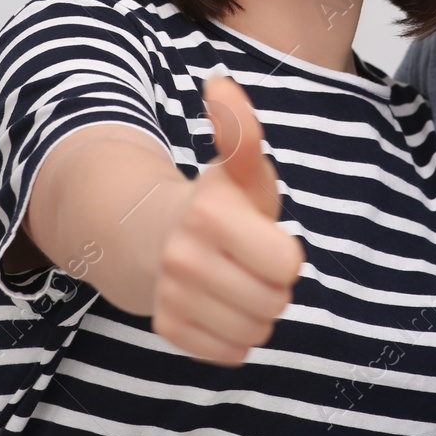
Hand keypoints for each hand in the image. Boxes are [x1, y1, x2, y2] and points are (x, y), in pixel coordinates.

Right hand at [151, 75, 304, 364]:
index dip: (285, 254)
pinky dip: (232, 336)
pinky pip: (228, 353)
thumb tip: (220, 82)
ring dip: (255, 313)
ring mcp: (171, 296)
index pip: (287, 264)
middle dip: (272, 285)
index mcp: (209, 213)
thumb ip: (241, 132)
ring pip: (253, 333)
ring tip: (236, 284)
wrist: (148, 236)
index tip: (265, 238)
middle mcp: (183, 257)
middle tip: (250, 263)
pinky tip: (218, 307)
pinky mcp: (166, 328)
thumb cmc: (214, 203)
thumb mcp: (238, 168)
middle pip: (274, 303)